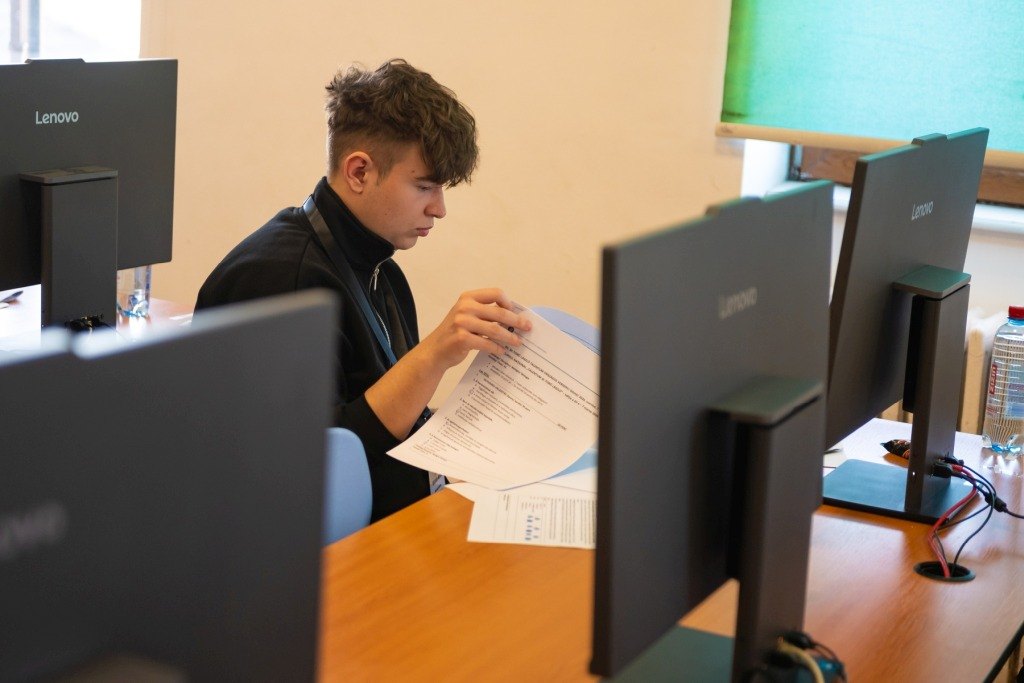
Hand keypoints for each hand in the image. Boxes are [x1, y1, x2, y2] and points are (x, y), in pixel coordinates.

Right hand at [364, 288, 531, 438]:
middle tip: (527, 328)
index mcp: (468, 297)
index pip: (496, 293)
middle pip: (499, 312)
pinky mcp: (462, 339)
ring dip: (510, 337)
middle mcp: (465, 307)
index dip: (509, 302)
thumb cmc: (454, 332)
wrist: (435, 351)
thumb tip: (514, 317)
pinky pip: (487, 343)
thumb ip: (485, 313)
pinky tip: (502, 351)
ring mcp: (462, 322)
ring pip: (495, 329)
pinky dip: (497, 348)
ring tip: (518, 342)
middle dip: (516, 321)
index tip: (516, 312)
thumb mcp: (467, 315)